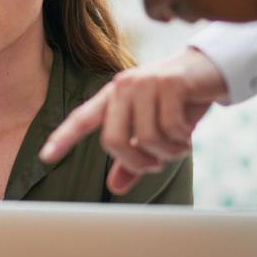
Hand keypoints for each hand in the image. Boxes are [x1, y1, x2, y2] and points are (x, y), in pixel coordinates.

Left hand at [39, 48, 226, 193]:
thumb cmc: (177, 102)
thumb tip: (114, 187)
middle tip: (155, 165)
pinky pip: (170, 128)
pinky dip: (182, 140)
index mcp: (112, 96)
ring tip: (178, 147)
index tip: (45, 157)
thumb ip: (133, 158)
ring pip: (145, 139)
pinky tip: (188, 135)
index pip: (82, 119)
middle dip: (136, 163)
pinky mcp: (170, 83)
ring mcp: (146, 82)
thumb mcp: (153, 130)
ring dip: (166, 153)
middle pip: (113, 141)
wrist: (210, 69)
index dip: (63, 138)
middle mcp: (123, 86)